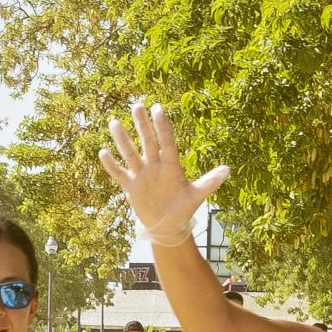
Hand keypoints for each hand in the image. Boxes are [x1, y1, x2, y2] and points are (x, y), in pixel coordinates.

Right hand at [98, 101, 230, 246]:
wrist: (167, 226)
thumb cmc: (183, 209)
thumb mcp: (197, 195)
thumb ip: (210, 182)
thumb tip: (228, 169)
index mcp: (171, 165)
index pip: (166, 142)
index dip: (162, 126)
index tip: (158, 109)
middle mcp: (155, 166)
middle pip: (147, 142)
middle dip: (142, 125)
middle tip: (136, 105)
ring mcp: (141, 175)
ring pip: (130, 154)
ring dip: (122, 139)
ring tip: (114, 122)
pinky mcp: (131, 187)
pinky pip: (119, 173)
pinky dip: (111, 165)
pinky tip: (103, 152)